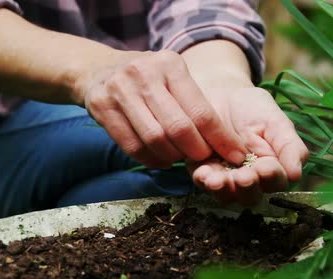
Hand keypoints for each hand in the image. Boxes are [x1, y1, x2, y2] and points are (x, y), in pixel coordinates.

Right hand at [80, 50, 246, 168]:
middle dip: (196, 151)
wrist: (97, 69)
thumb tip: (224, 142)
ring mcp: (120, 89)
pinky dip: (151, 160)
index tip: (235, 155)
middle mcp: (145, 74)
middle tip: (204, 160)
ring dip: (172, 157)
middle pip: (178, 128)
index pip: (201, 110)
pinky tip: (160, 160)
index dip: (220, 139)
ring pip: (155, 139)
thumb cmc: (146, 78)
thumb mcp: (171, 75)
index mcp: (170, 64)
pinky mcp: (102, 107)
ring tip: (179, 158)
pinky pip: (132, 146)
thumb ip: (193, 102)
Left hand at [186, 86, 308, 204]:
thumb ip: (290, 147)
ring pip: (226, 195)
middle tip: (243, 177)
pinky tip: (204, 173)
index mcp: (272, 169)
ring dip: (224, 190)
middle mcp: (250, 179)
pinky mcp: (203, 172)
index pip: (276, 182)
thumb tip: (296, 174)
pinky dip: (204, 179)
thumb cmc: (254, 109)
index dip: (272, 178)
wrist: (222, 95)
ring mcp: (225, 178)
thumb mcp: (276, 122)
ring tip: (219, 180)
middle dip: (247, 188)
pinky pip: (203, 182)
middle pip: (251, 196)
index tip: (266, 167)